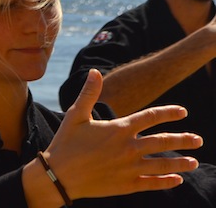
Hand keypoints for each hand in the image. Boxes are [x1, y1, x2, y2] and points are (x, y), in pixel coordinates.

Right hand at [46, 69, 201, 199]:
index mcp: (118, 129)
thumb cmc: (65, 143)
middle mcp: (128, 147)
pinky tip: (177, 179)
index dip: (169, 113)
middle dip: (183, 139)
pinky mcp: (126, 184)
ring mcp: (129, 167)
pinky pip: (152, 183)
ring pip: (162, 164)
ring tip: (194, 161)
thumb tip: (95, 71)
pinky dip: (166, 181)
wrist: (58, 175)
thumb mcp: (76, 115)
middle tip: (198, 139)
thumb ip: (89, 93)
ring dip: (180, 162)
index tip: (183, 112)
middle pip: (163, 141)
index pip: (151, 117)